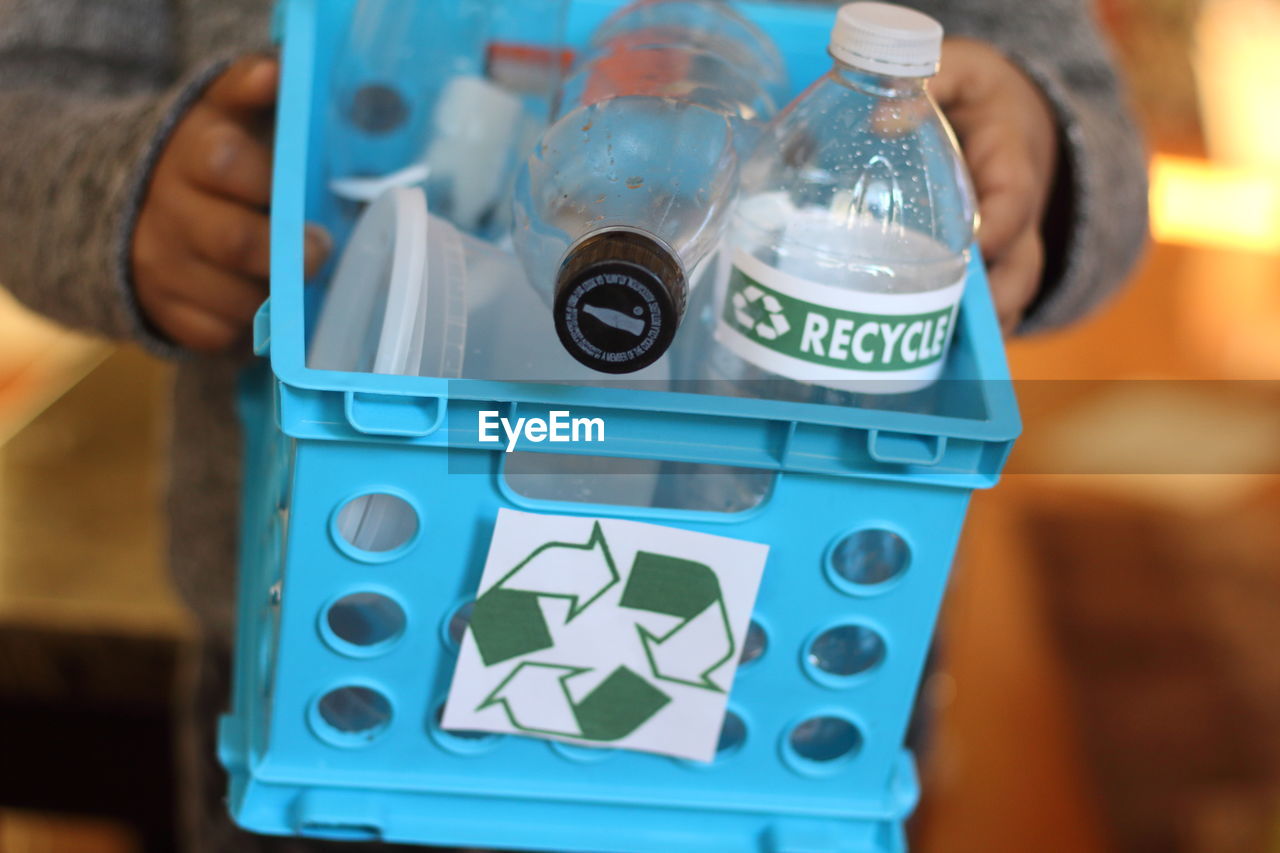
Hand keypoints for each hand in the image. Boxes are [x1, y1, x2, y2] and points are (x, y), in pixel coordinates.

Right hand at [132, 56, 329, 351]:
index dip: (272, 184)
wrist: (131, 205)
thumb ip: (252, 86)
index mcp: (191, 155)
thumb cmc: (213, 159)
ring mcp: (160, 265)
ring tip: (294, 282)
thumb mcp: (226, 111)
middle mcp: (168, 211)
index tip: (306, 198)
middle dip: (291, 254)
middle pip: (236, 242)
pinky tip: (264, 308)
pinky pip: (219, 334)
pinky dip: (250, 328)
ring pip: (236, 298)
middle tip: (320, 252)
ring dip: (277, 297)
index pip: (226, 164)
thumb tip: (280, 71)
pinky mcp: (163, 313)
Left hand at [931, 38, 1058, 334]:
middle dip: (995, 303)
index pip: (1015, 201)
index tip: (971, 246)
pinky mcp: (986, 273)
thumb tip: (880, 119)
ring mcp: (1006, 252)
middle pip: (1020, 270)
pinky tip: (918, 363)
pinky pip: (984, 312)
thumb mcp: (963, 71)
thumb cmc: (978, 98)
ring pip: (1007, 301)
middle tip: (956, 326)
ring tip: (938, 360)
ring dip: (980, 334)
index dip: (997, 228)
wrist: (1008, 121)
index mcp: (1013, 166)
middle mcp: (1018, 219)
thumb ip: (933, 82)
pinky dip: (961, 339)